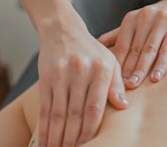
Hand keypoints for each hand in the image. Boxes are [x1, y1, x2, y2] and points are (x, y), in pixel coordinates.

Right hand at [37, 11, 127, 146]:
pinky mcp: (46, 77)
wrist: (63, 30)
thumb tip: (123, 107)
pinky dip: (44, 126)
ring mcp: (61, 74)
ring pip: (58, 113)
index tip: (90, 145)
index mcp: (101, 69)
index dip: (91, 130)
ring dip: (57, 136)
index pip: (95, 107)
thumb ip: (117, 84)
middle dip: (73, 138)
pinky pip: (45, 106)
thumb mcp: (110, 61)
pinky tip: (45, 140)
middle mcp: (80, 72)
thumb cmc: (92, 50)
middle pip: (76, 113)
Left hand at [98, 0, 166, 88]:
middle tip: (118, 87)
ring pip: (148, 50)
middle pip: (133, 49)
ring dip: (140, 69)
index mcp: (131, 19)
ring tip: (133, 85)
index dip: (115, 63)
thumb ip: (117, 34)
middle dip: (125, 69)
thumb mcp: (136, 22)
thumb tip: (96, 45)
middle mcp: (144, 19)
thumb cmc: (157, 18)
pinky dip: (161, 65)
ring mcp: (160, 23)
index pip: (120, 45)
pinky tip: (155, 78)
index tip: (109, 80)